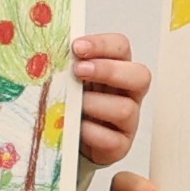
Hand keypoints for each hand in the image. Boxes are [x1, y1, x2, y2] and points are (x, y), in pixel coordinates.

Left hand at [64, 34, 147, 172]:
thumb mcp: (70, 80)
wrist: (72, 141)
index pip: (121, 47)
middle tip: (79, 71)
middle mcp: (129, 93)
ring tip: (74, 105)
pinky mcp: (120, 145)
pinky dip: (91, 132)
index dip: (103, 45)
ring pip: (125, 109)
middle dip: (108, 70)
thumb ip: (67, 66)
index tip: (77, 47)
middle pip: (139, 75)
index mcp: (118, 69)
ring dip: (95, 104)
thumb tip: (49, 53)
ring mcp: (128, 121)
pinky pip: (111, 139)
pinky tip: (76, 128)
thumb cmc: (73, 104)